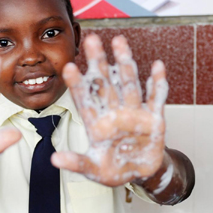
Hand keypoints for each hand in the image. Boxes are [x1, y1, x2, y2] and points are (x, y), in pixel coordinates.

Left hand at [51, 34, 167, 186]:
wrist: (138, 174)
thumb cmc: (111, 170)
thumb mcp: (92, 169)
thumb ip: (76, 162)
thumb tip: (54, 160)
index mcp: (95, 124)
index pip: (84, 100)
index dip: (77, 84)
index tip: (69, 67)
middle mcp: (113, 113)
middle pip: (104, 83)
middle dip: (99, 61)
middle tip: (91, 39)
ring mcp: (133, 113)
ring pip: (128, 83)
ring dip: (124, 62)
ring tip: (119, 41)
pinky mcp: (154, 119)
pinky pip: (156, 98)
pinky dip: (158, 83)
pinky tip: (157, 66)